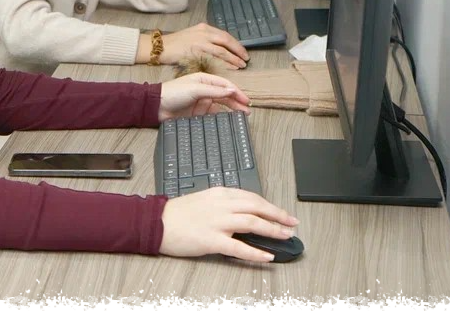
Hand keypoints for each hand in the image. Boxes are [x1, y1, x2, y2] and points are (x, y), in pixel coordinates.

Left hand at [159, 72, 249, 120]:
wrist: (156, 107)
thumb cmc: (173, 93)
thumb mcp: (195, 89)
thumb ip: (213, 91)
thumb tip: (230, 91)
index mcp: (204, 79)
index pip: (225, 85)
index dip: (236, 92)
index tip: (245, 100)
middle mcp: (205, 90)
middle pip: (225, 96)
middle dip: (236, 102)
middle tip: (247, 110)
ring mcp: (202, 102)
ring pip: (221, 106)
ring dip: (231, 110)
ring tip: (242, 116)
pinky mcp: (198, 113)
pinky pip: (213, 115)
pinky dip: (221, 117)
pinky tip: (228, 121)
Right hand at [159, 187, 299, 261]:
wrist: (157, 222)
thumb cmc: (178, 213)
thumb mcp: (204, 199)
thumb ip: (223, 203)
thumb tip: (244, 212)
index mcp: (220, 193)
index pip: (252, 197)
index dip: (270, 206)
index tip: (282, 213)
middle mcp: (221, 205)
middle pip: (257, 207)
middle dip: (278, 215)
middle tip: (292, 223)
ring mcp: (217, 222)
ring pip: (252, 223)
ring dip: (273, 230)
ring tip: (286, 236)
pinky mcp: (212, 240)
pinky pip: (239, 246)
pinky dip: (256, 252)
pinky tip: (267, 256)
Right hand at [161, 23, 249, 68]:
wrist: (160, 47)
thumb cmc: (175, 44)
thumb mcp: (193, 36)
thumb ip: (206, 40)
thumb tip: (221, 49)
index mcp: (204, 28)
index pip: (225, 35)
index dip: (236, 44)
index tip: (243, 52)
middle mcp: (203, 33)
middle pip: (226, 41)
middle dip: (238, 51)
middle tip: (246, 60)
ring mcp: (199, 42)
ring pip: (221, 51)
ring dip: (233, 59)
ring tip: (240, 66)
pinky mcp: (194, 53)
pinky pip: (212, 59)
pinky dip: (223, 64)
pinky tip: (229, 69)